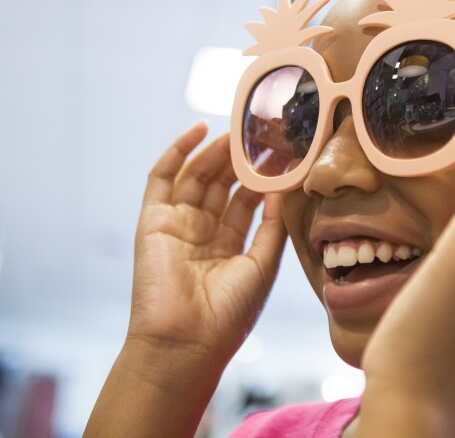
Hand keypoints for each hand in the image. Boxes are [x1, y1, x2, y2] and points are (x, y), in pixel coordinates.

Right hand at [129, 121, 286, 360]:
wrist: (186, 343)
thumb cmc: (230, 313)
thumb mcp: (263, 265)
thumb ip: (272, 225)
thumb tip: (283, 186)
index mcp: (228, 247)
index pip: (246, 201)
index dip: (262, 177)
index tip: (283, 152)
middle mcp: (201, 233)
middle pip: (221, 184)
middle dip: (239, 158)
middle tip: (260, 131)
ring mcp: (176, 226)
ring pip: (196, 176)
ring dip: (216, 151)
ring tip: (239, 129)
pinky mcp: (152, 221)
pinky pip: (162, 179)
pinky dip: (178, 152)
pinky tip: (200, 130)